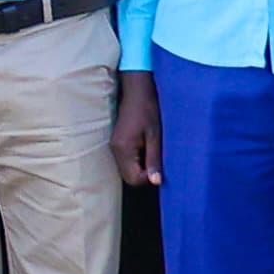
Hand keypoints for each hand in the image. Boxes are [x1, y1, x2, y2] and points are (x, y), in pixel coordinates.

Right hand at [110, 70, 161, 188]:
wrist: (136, 91)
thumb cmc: (148, 110)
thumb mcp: (155, 136)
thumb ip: (154, 159)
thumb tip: (156, 182)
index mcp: (124, 149)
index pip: (133, 179)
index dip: (148, 177)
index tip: (159, 165)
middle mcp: (115, 150)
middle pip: (128, 177)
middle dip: (144, 173)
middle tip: (156, 158)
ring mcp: (114, 146)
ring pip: (127, 169)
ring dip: (141, 166)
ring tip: (152, 150)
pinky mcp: (116, 142)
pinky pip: (125, 160)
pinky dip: (136, 159)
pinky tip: (145, 146)